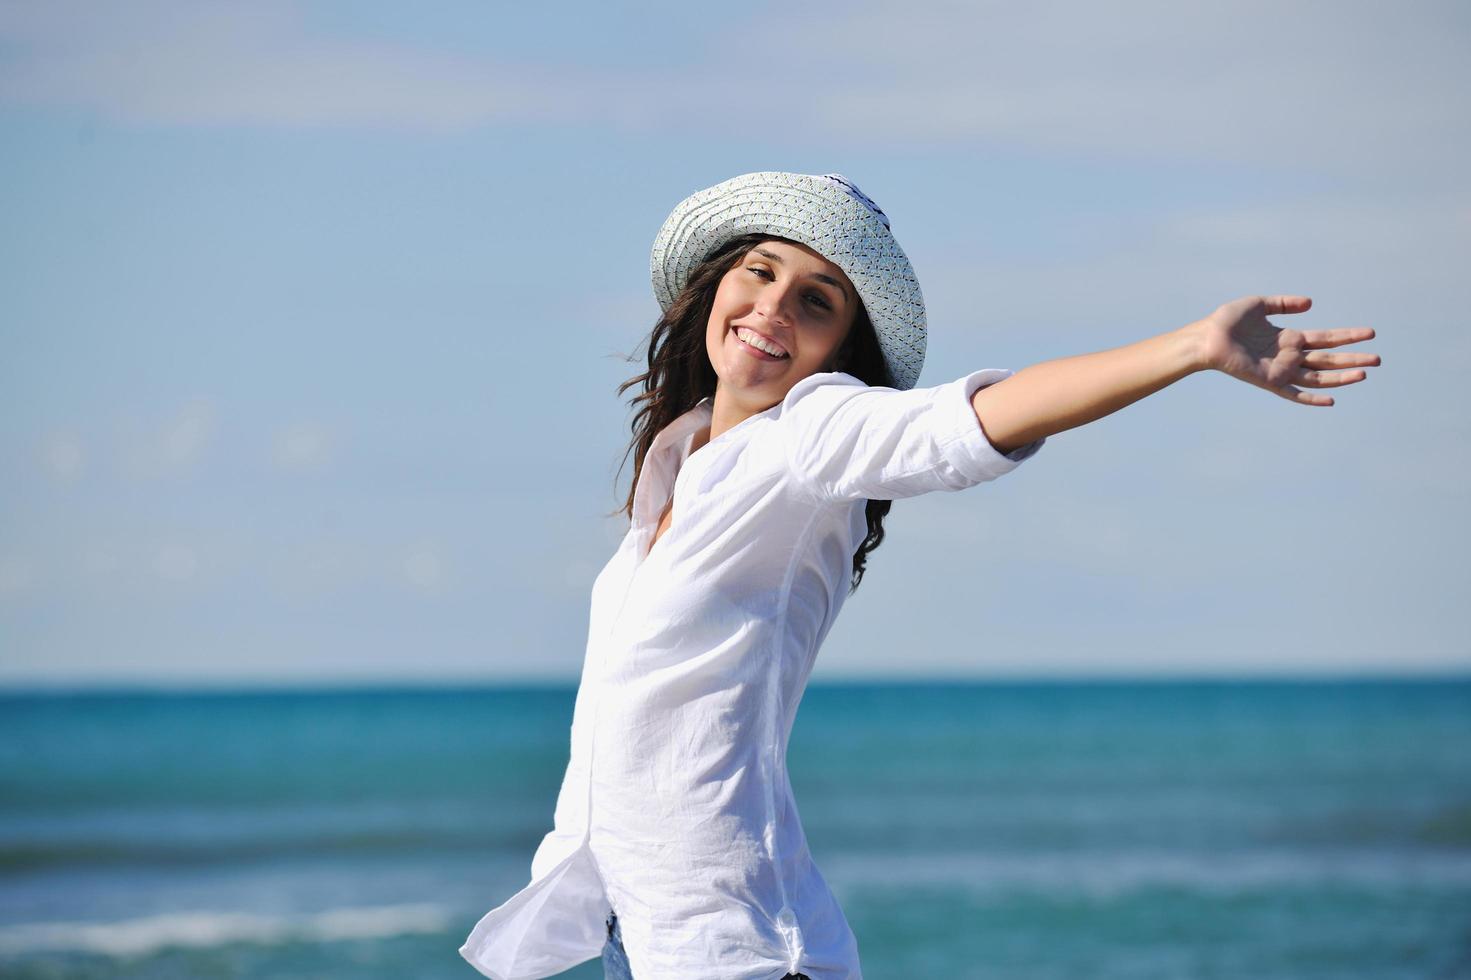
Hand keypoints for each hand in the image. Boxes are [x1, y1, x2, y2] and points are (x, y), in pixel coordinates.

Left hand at [1186, 295, 1379, 405]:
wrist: (1206, 338)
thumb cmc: (1227, 322)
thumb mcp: (1259, 304)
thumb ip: (1284, 303)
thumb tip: (1310, 303)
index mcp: (1290, 338)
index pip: (1326, 338)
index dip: (1348, 336)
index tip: (1370, 333)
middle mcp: (1289, 356)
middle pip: (1328, 359)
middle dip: (1353, 359)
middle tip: (1378, 359)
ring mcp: (1281, 370)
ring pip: (1318, 376)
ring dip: (1341, 377)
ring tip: (1364, 373)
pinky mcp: (1269, 381)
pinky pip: (1294, 394)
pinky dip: (1311, 399)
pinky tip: (1331, 400)